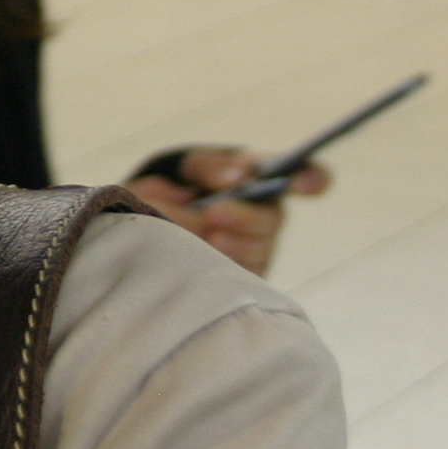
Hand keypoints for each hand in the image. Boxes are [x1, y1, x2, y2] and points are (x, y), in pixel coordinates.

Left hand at [122, 147, 331, 277]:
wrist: (137, 232)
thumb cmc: (164, 194)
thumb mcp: (179, 170)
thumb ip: (208, 166)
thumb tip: (236, 178)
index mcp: (254, 179)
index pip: (299, 175)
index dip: (310, 178)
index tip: (306, 183)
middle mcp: (262, 215)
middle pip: (273, 218)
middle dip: (246, 217)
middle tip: (214, 215)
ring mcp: (255, 250)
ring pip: (260, 251)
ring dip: (235, 246)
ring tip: (209, 243)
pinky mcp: (244, 282)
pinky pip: (245, 279)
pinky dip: (226, 271)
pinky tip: (208, 266)